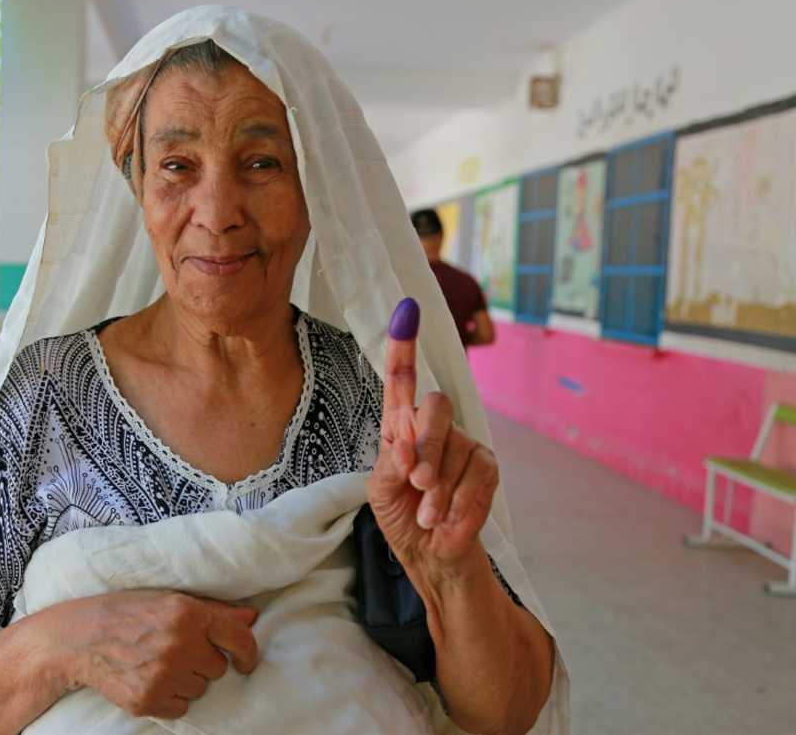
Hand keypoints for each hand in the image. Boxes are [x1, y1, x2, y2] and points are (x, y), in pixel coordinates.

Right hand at [73, 590, 258, 718]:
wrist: (80, 639)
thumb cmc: (127, 613)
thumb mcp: (169, 599)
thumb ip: (213, 610)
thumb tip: (250, 618)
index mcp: (187, 614)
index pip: (238, 638)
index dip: (247, 652)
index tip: (244, 660)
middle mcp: (178, 644)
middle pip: (217, 668)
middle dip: (202, 661)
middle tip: (176, 650)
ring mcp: (163, 676)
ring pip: (200, 689)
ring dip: (186, 680)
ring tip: (159, 662)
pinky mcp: (148, 701)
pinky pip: (180, 708)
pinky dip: (170, 698)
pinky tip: (151, 678)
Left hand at [367, 298, 499, 574]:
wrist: (433, 560)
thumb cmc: (402, 520)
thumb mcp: (381, 490)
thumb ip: (391, 460)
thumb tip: (408, 440)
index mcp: (400, 429)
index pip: (401, 383)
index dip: (404, 346)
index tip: (407, 309)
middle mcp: (435, 429)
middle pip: (435, 407)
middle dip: (426, 447)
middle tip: (417, 484)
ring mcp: (464, 446)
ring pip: (456, 447)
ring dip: (439, 491)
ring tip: (428, 517)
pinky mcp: (487, 469)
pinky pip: (478, 474)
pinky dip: (460, 503)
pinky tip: (447, 522)